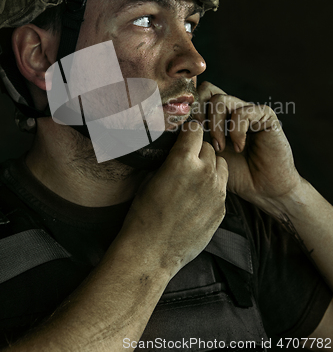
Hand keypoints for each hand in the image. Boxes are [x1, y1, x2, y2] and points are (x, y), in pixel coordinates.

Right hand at [120, 121, 227, 276]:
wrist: (152, 252)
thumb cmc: (144, 215)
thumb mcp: (151, 178)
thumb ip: (169, 160)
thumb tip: (176, 150)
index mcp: (182, 161)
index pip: (195, 130)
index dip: (189, 131)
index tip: (185, 135)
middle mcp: (204, 173)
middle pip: (209, 147)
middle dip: (198, 150)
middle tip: (187, 160)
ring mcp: (216, 192)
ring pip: (221, 165)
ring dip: (210, 166)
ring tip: (195, 177)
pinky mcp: (222, 209)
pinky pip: (222, 187)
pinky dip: (213, 187)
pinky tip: (198, 198)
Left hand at [193, 81, 301, 212]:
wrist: (264, 189)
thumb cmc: (236, 176)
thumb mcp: (207, 157)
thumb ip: (193, 140)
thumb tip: (170, 127)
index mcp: (218, 116)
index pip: (198, 95)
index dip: (188, 109)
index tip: (185, 132)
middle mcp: (232, 109)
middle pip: (207, 90)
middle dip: (198, 112)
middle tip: (200, 136)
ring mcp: (248, 110)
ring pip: (220, 100)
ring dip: (216, 126)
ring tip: (221, 148)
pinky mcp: (265, 115)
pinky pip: (242, 112)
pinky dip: (236, 131)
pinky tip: (239, 147)